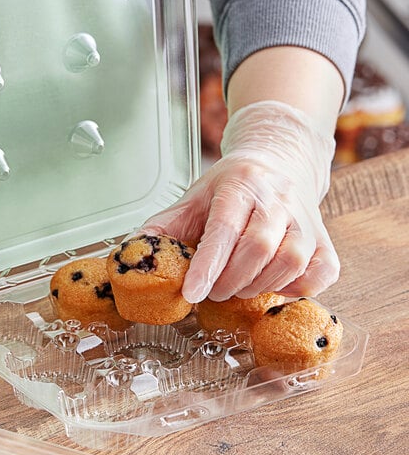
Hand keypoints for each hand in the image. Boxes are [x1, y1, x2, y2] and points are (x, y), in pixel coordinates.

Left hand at [141, 100, 339, 301]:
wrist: (277, 162)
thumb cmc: (230, 186)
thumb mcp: (192, 198)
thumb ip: (163, 227)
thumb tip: (131, 253)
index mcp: (239, 184)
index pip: (224, 227)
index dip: (208, 264)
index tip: (191, 293)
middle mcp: (277, 198)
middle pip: (259, 247)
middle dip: (230, 279)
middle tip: (212, 291)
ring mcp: (305, 217)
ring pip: (292, 260)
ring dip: (260, 285)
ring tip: (238, 287)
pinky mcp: (324, 237)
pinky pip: (324, 270)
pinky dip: (301, 287)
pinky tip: (276, 286)